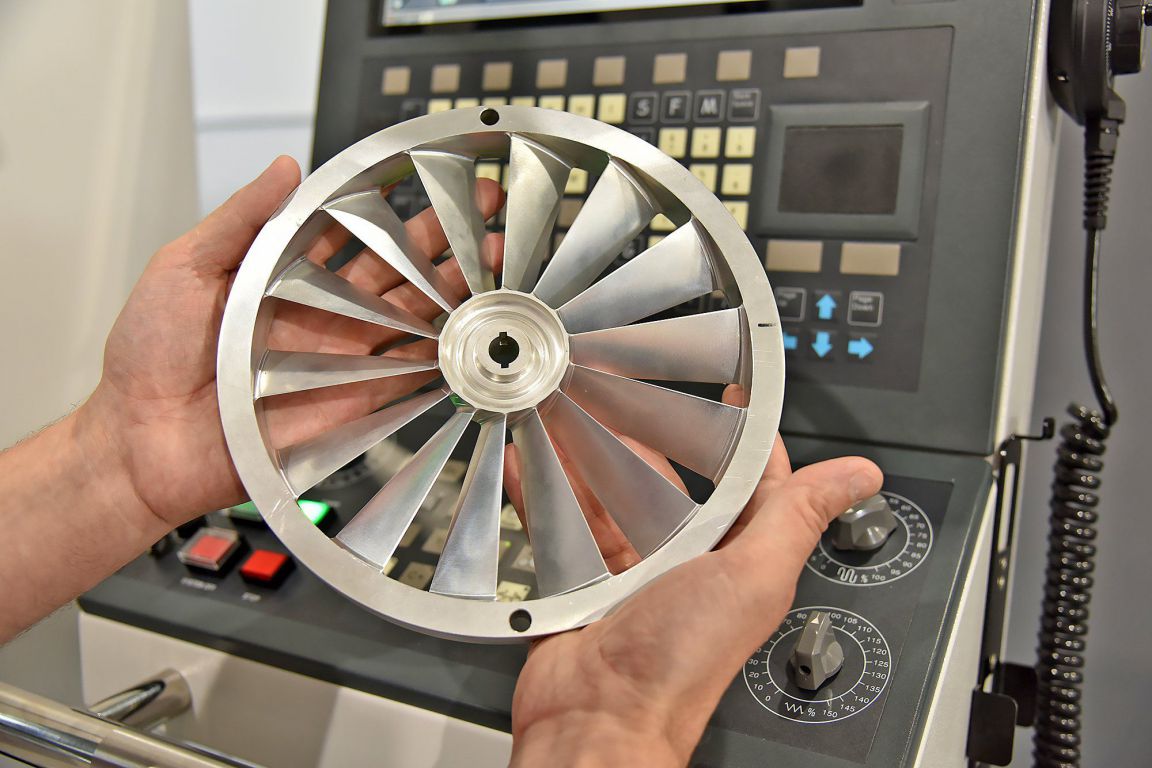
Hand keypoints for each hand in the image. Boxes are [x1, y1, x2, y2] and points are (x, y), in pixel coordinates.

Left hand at [82, 157, 503, 526]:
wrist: (144, 443)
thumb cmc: (148, 356)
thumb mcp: (184, 267)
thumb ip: (241, 220)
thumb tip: (284, 167)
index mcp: (290, 278)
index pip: (360, 235)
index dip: (402, 210)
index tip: (438, 184)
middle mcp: (325, 316)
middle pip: (403, 275)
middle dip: (450, 248)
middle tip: (490, 223)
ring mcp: (343, 361)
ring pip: (416, 322)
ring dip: (458, 299)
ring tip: (497, 274)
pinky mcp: (352, 405)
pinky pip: (407, 379)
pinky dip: (443, 360)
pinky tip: (474, 338)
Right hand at [507, 390, 881, 765]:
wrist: (599, 717)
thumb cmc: (678, 665)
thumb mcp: (753, 576)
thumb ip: (798, 518)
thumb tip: (859, 476)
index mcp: (736, 557)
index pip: (752, 482)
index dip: (746, 437)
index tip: (736, 395)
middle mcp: (685, 562)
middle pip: (668, 481)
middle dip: (646, 435)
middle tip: (623, 393)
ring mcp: (630, 572)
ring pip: (608, 497)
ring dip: (588, 458)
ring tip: (568, 414)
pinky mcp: (581, 583)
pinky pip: (561, 525)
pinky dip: (542, 493)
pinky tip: (525, 464)